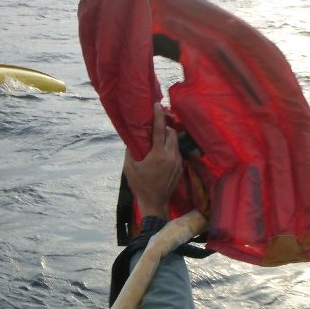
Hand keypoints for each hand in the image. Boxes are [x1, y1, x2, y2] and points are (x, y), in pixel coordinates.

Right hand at [123, 103, 181, 219]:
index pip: (160, 130)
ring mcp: (177, 162)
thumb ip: (130, 151)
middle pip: (172, 132)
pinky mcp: (180, 167)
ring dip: (168, 137)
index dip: (158, 116)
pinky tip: (162, 152)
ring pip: (175, 142)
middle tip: (156, 126)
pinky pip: (176, 151)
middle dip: (165, 127)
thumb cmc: (140, 185)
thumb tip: (131, 139)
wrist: (155, 203)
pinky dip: (170, 147)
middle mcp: (171, 156)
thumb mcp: (129, 168)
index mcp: (158, 154)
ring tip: (158, 139)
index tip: (157, 105)